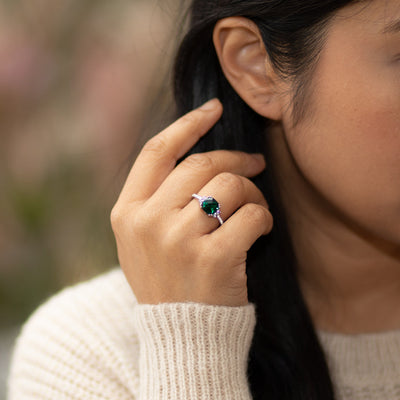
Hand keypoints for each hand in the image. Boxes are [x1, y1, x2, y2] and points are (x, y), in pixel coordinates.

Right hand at [110, 98, 272, 306]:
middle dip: (236, 159)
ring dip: (252, 191)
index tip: (214, 109)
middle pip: (201, 164)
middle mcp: (148, 222)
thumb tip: (201, 154)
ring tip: (255, 207)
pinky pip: (252, 214)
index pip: (157, 151)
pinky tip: (262, 229)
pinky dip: (264, 216)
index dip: (187, 124)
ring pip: (230, 186)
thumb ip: (160, 199)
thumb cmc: (169, 280)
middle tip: (256, 163)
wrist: (182, 335)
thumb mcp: (146, 240)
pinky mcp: (214, 259)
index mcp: (128, 213)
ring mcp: (179, 241)